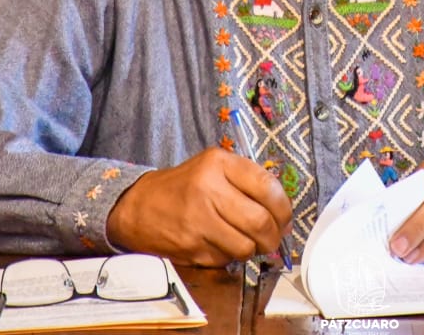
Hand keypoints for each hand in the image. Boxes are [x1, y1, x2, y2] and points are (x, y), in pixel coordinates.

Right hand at [106, 147, 291, 266]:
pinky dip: (230, 257)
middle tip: (273, 237)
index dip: (284, 208)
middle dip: (274, 236)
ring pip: (246, 246)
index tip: (285, 217)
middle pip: (260, 222)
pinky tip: (222, 244)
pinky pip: (226, 259)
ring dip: (254, 249)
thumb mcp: (213, 167)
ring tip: (247, 241)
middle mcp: (208, 189)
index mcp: (218, 163)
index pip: (268, 187)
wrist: (137, 207)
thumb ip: (247, 181)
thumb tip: (282, 211)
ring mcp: (198, 220)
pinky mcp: (190, 246)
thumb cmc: (183, 187)